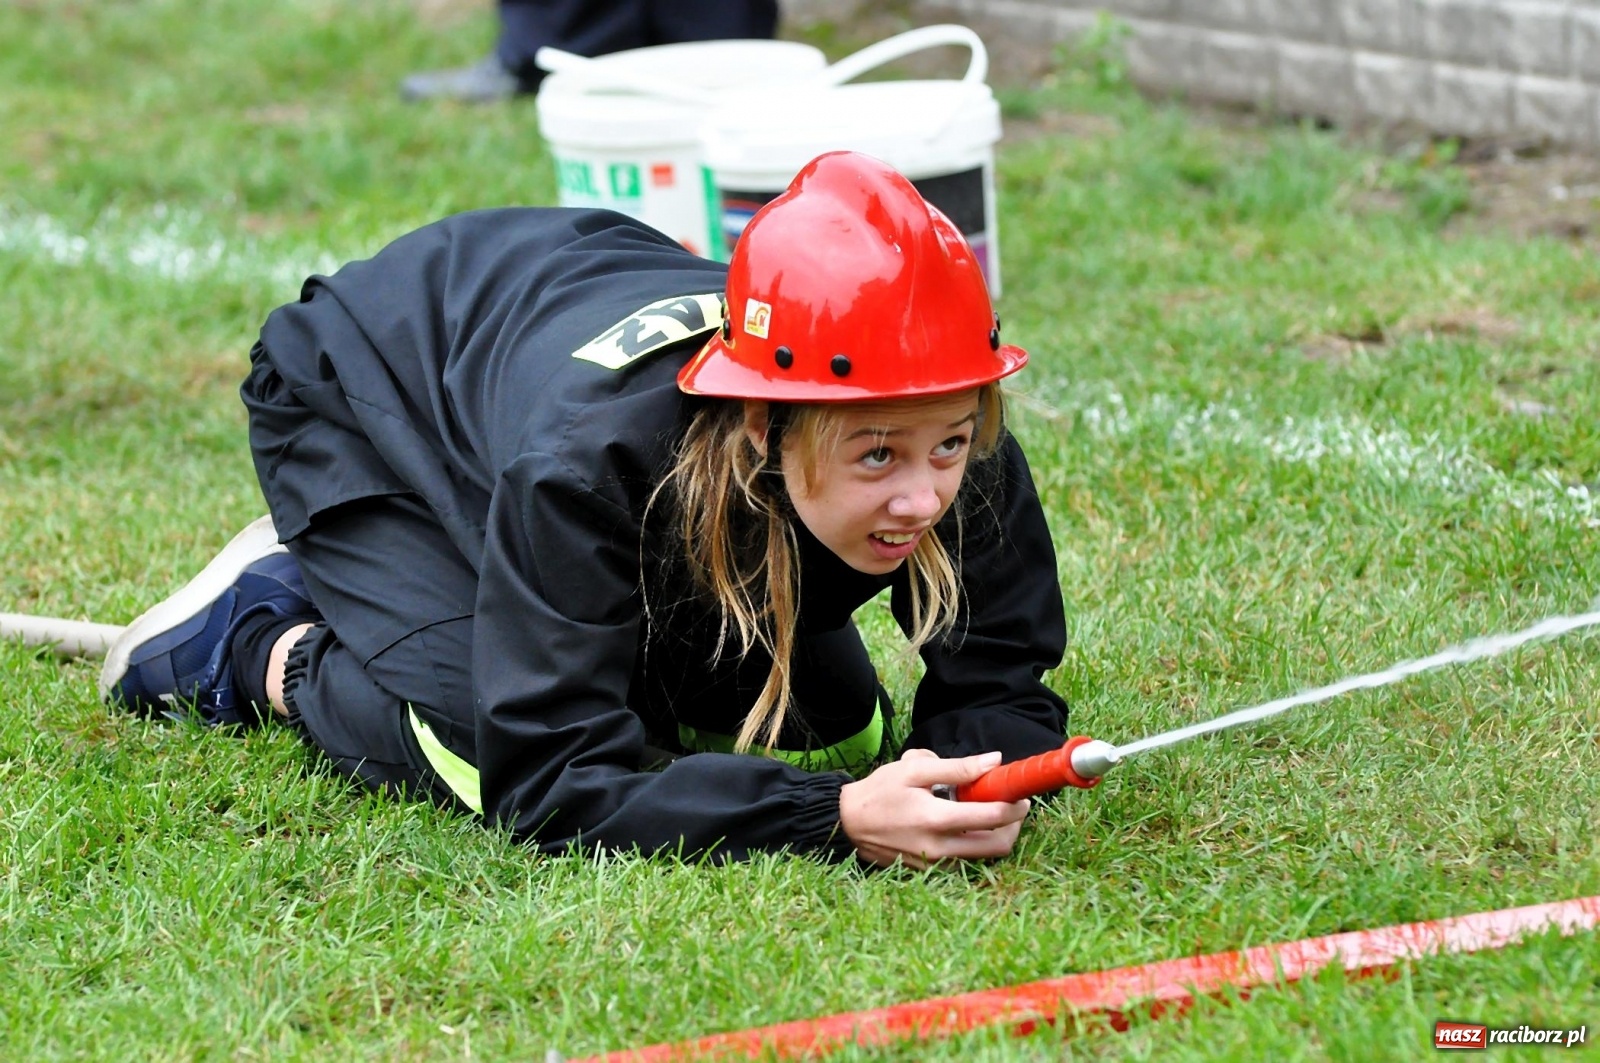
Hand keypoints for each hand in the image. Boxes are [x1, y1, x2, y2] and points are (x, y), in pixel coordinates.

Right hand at [838, 749, 1030, 868]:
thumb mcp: (914, 770)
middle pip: (999, 846)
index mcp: (937, 820)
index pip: (993, 818)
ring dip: (996, 835)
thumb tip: (994, 761)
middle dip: (1014, 826)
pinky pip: (965, 860)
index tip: (1020, 793)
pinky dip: (974, 844)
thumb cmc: (880, 792)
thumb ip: (957, 767)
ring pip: (984, 856)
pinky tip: (963, 825)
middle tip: (1012, 805)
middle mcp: (940, 848)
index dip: (1015, 805)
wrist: (848, 824)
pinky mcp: (931, 872)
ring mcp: (936, 865)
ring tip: (987, 812)